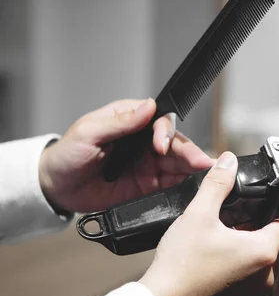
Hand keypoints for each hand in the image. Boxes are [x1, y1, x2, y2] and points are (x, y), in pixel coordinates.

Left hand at [38, 98, 212, 212]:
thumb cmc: (67, 155)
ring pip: (177, 165)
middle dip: (189, 153)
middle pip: (175, 144)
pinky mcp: (148, 186)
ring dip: (191, 169)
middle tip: (201, 163)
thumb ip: (120, 122)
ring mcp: (148, 164)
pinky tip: (193, 189)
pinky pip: (170, 185)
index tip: (161, 146)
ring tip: (204, 176)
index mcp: (130, 121)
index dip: (165, 133)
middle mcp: (143, 142)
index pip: (159, 121)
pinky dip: (183, 187)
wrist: (56, 188)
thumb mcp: (88, 133)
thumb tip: (148, 106)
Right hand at [139, 152, 278, 295]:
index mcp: (263, 252)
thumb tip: (229, 161)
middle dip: (252, 224)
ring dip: (242, 242)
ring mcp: (251, 290)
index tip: (251, 201)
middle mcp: (265, 275)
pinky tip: (211, 254)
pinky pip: (245, 272)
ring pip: (256, 255)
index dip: (269, 207)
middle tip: (228, 215)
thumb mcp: (199, 214)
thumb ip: (218, 184)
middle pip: (269, 238)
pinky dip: (233, 260)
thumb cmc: (181, 265)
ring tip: (217, 234)